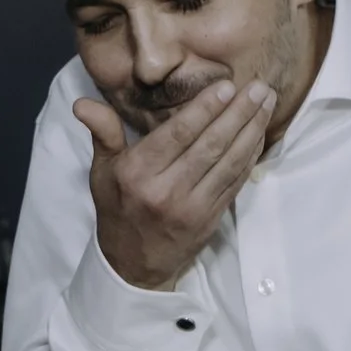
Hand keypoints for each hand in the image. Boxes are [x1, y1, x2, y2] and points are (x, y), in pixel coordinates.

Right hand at [78, 77, 275, 290]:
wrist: (133, 265)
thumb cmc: (118, 209)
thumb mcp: (102, 171)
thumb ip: (103, 132)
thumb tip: (82, 103)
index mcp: (138, 173)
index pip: (178, 134)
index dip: (205, 109)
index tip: (227, 86)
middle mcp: (166, 190)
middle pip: (210, 145)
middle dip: (238, 113)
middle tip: (260, 87)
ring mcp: (192, 207)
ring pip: (229, 162)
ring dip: (252, 130)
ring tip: (267, 103)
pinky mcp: (210, 218)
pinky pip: (235, 181)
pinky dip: (250, 156)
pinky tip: (259, 134)